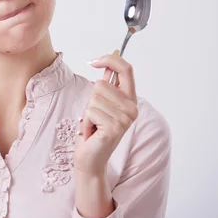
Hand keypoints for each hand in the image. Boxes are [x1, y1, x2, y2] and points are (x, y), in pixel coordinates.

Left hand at [74, 50, 138, 177]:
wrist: (90, 158)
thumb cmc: (93, 131)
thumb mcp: (100, 104)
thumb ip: (106, 86)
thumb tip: (105, 64)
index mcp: (130, 99)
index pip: (126, 69)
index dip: (110, 59)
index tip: (93, 61)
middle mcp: (132, 108)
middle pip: (101, 85)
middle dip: (91, 100)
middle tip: (95, 117)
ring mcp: (125, 119)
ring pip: (94, 98)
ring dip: (87, 113)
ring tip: (94, 125)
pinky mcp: (115, 128)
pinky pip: (90, 112)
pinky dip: (85, 122)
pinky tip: (92, 132)